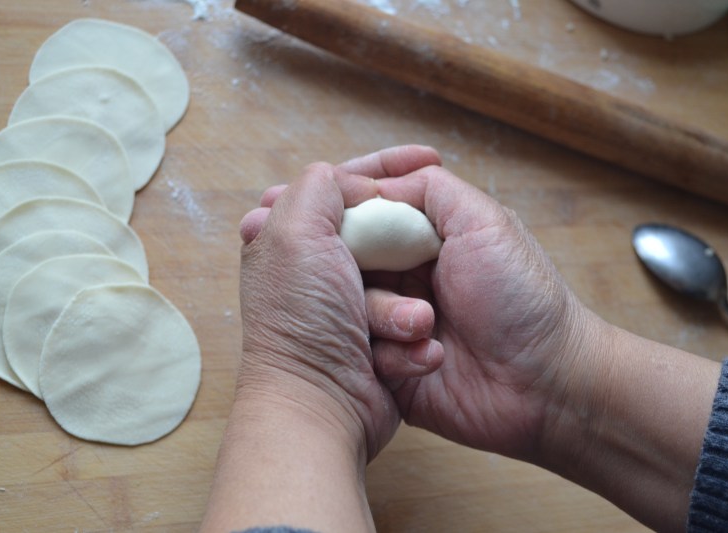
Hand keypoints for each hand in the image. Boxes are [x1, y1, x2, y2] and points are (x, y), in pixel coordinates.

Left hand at [238, 145, 443, 458]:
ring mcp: (350, 307)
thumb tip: (348, 179)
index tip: (427, 158)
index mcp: (293, 238)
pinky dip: (412, 338)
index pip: (343, 186)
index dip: (384, 170)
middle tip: (434, 251)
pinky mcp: (376, 341)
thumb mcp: (295, 231)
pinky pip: (412, 322)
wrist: (322, 403)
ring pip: (405, 281)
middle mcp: (319, 270)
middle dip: (408, 250)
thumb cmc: (302, 320)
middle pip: (383, 233)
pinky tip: (410, 353)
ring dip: (408, 307)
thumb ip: (318, 185)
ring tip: (410, 327)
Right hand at [363, 164, 592, 461]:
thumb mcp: (485, 223)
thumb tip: (378, 183)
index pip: (366, 218)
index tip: (334, 217)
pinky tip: (431, 356)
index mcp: (423, 241)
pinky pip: (364, 356)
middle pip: (347, 264)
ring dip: (385, 315)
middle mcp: (404, 279)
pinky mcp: (393, 370)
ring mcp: (396, 325)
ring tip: (426, 323)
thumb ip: (432, 189)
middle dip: (360, 272)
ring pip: (350, 311)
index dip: (349, 217)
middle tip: (392, 279)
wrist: (546, 382)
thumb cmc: (524, 298)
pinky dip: (393, 354)